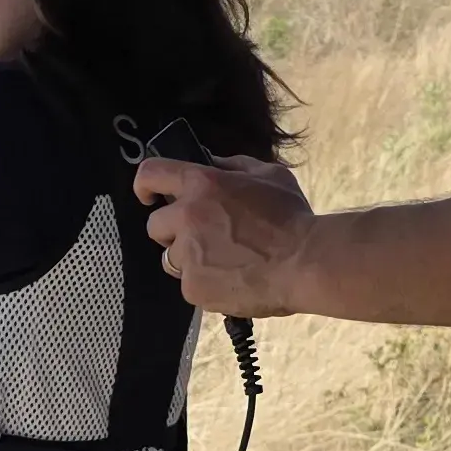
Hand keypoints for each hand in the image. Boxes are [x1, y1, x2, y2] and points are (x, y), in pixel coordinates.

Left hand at [133, 153, 317, 314]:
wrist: (306, 263)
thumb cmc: (292, 217)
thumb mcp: (269, 175)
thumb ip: (234, 167)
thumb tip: (212, 162)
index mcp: (202, 184)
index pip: (151, 174)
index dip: (144, 185)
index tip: (148, 195)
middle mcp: (188, 217)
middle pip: (155, 225)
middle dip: (173, 231)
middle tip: (201, 238)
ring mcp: (188, 255)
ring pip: (171, 258)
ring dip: (190, 260)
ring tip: (224, 263)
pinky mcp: (194, 287)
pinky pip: (190, 285)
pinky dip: (206, 285)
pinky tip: (233, 281)